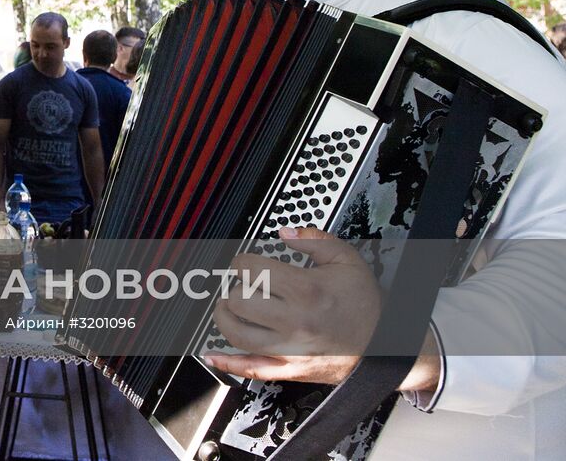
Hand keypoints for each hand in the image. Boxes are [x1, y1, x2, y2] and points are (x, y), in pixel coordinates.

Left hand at [206, 227, 381, 384]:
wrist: (388, 344)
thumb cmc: (366, 304)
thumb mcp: (347, 260)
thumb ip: (315, 240)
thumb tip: (286, 232)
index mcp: (306, 291)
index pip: (252, 271)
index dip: (242, 261)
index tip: (244, 262)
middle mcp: (295, 322)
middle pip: (240, 302)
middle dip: (234, 288)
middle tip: (239, 284)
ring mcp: (291, 349)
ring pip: (238, 336)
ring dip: (224, 318)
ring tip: (229, 307)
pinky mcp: (291, 370)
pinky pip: (253, 370)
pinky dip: (229, 364)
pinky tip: (213, 355)